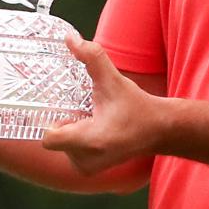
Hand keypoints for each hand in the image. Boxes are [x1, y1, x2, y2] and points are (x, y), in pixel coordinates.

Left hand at [42, 33, 166, 175]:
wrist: (159, 130)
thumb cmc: (137, 107)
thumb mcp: (114, 79)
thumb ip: (92, 57)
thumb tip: (70, 39)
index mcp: (90, 141)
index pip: (49, 137)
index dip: (52, 119)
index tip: (63, 105)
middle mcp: (86, 160)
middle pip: (55, 137)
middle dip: (65, 120)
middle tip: (82, 107)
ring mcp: (87, 168)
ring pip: (61, 144)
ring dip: (70, 129)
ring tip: (90, 117)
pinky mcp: (89, 170)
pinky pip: (69, 151)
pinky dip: (76, 138)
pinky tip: (93, 127)